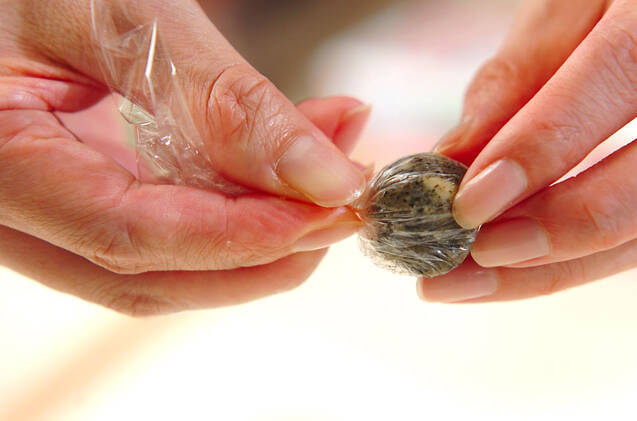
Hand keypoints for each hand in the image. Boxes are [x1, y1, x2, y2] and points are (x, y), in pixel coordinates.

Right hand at [0, 0, 369, 314]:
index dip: (236, 236)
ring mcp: (58, 215)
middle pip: (154, 275)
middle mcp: (20, 214)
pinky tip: (287, 164)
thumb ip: (218, 99)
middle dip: (266, 249)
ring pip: (171, 264)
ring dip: (265, 229)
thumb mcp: (125, 14)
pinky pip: (172, 228)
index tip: (324, 210)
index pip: (125, 237)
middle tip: (343, 196)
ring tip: (329, 163)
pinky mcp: (95, 198)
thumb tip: (319, 174)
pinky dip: (239, 206)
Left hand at [419, 0, 636, 302]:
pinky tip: (505, 267)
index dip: (539, 150)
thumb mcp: (570, 7)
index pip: (612, 82)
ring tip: (460, 283)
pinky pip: (630, 237)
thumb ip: (520, 73)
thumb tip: (457, 155)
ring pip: (634, 235)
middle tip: (451, 270)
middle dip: (541, 238)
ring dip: (544, 270)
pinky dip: (565, 259)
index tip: (468, 202)